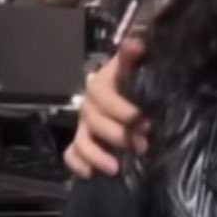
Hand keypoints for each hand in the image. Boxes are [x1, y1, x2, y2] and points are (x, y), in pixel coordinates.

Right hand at [65, 37, 148, 177]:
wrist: (136, 101)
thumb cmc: (139, 85)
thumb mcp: (140, 70)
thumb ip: (134, 59)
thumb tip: (136, 42)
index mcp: (103, 84)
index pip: (102, 93)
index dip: (121, 108)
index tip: (145, 122)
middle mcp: (91, 104)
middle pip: (93, 119)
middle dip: (117, 135)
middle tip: (143, 145)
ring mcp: (84, 125)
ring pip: (82, 139)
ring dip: (97, 154)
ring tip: (117, 167)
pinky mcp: (81, 142)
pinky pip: (71, 154)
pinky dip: (79, 164)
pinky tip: (91, 174)